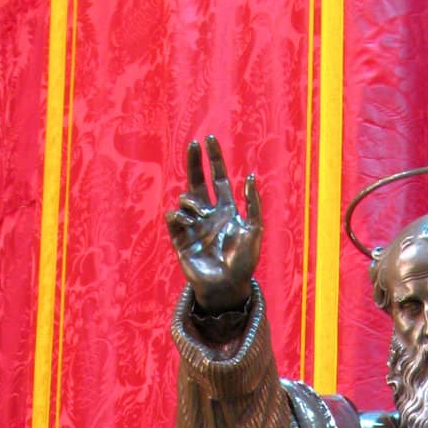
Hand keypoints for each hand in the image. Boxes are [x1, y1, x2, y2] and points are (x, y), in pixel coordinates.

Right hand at [165, 135, 261, 313]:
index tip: (209, 140)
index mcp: (226, 210)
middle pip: (198, 180)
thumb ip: (253, 204)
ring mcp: (194, 225)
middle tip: (194, 144)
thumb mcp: (254, 230)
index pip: (218, 178)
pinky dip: (179, 215)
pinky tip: (188, 222)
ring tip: (200, 212)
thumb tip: (251, 175)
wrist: (228, 287)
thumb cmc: (244, 262)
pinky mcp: (181, 239)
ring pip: (185, 198)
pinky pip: (173, 218)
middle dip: (195, 162)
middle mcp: (208, 214)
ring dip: (191, 200)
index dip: (214, 159)